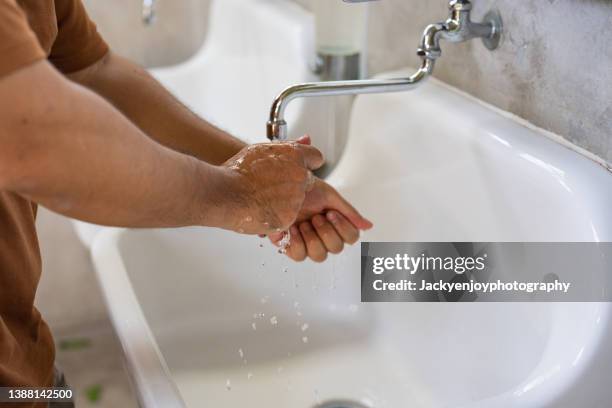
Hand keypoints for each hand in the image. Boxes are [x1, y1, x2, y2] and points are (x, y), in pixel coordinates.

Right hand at [220, 141, 323, 234]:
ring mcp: (296, 198)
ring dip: (285, 202)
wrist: (224, 195)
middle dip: (294, 184)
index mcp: (295, 155)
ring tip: (261, 198)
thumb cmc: (237, 172)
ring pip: (297, 201)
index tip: (298, 168)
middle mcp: (300, 175)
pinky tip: (261, 210)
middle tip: (271, 186)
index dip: (306, 163)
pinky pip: (288, 218)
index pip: (315, 158)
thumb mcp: (261, 150)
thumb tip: (306, 138)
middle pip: (307, 181)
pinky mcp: (289, 217)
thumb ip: (288, 146)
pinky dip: (277, 217)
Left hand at [268, 135, 372, 261]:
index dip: (344, 228)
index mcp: (334, 222)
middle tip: (314, 216)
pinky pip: (299, 256)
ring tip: (303, 223)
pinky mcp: (289, 245)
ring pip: (319, 256)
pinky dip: (297, 242)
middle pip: (337, 248)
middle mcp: (322, 234)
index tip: (329, 212)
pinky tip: (292, 229)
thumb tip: (369, 225)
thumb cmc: (299, 185)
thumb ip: (348, 211)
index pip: (351, 237)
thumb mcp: (328, 194)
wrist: (275, 183)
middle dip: (326, 231)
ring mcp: (306, 241)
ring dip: (312, 238)